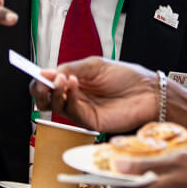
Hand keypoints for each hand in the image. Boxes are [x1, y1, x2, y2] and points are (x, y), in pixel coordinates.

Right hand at [30, 57, 157, 132]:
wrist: (148, 92)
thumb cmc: (128, 77)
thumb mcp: (96, 65)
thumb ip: (71, 68)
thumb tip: (47, 72)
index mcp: (75, 81)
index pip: (49, 82)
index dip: (40, 79)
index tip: (38, 73)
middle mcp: (76, 96)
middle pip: (46, 98)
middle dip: (40, 89)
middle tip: (44, 81)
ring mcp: (81, 109)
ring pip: (55, 106)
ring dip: (55, 91)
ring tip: (63, 79)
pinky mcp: (89, 121)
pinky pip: (71, 112)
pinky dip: (69, 97)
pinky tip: (74, 85)